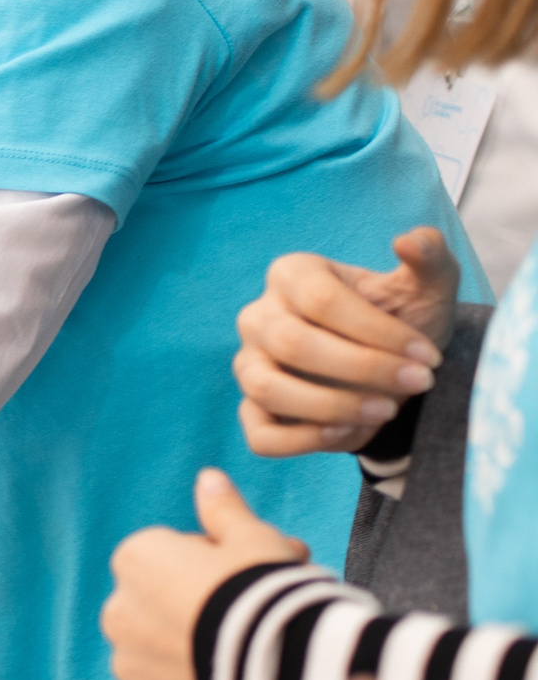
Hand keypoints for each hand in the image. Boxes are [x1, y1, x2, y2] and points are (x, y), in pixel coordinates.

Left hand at [103, 468, 311, 679]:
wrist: (284, 664)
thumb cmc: (268, 591)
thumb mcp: (254, 538)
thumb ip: (223, 510)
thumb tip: (207, 478)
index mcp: (135, 559)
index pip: (170, 554)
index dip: (214, 564)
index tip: (247, 575)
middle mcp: (117, 611)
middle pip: (159, 603)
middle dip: (196, 606)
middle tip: (251, 616)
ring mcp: (128, 665)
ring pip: (154, 652)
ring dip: (184, 653)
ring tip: (241, 656)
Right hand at [236, 228, 456, 456]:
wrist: (394, 371)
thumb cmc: (404, 320)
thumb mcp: (425, 288)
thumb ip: (429, 256)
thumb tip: (408, 240)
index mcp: (291, 275)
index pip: (321, 301)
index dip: (378, 332)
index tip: (427, 356)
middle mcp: (259, 317)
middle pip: (292, 343)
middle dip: (363, 369)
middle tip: (418, 383)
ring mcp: (250, 365)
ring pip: (266, 388)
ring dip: (332, 406)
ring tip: (387, 410)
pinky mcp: (254, 410)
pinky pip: (260, 434)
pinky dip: (303, 440)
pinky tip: (348, 431)